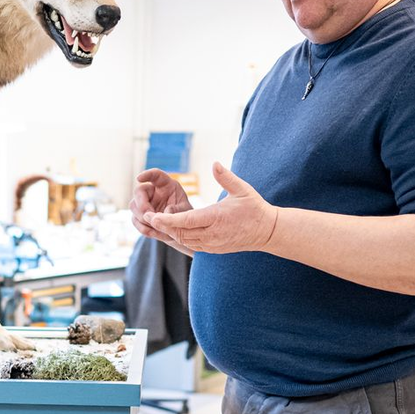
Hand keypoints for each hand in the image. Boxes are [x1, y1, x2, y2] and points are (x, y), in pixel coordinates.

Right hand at [130, 168, 194, 254]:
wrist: (180, 229)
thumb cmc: (185, 216)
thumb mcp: (187, 212)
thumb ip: (178, 211)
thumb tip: (165, 214)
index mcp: (166, 185)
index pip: (155, 175)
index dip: (147, 175)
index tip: (139, 178)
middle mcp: (152, 192)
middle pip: (139, 192)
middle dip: (143, 205)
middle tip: (152, 217)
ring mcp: (143, 203)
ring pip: (134, 207)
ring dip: (144, 219)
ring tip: (159, 228)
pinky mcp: (139, 215)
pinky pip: (135, 221)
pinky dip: (144, 228)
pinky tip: (155, 233)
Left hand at [147, 162, 278, 254]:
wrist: (266, 231)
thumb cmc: (254, 208)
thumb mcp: (242, 189)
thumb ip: (226, 177)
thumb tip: (214, 163)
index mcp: (216, 218)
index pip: (185, 221)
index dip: (167, 220)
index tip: (152, 216)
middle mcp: (211, 234)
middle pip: (180, 233)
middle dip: (163, 226)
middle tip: (147, 217)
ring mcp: (212, 244)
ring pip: (184, 241)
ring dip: (170, 232)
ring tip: (158, 222)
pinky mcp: (213, 250)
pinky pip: (191, 246)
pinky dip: (181, 238)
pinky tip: (173, 230)